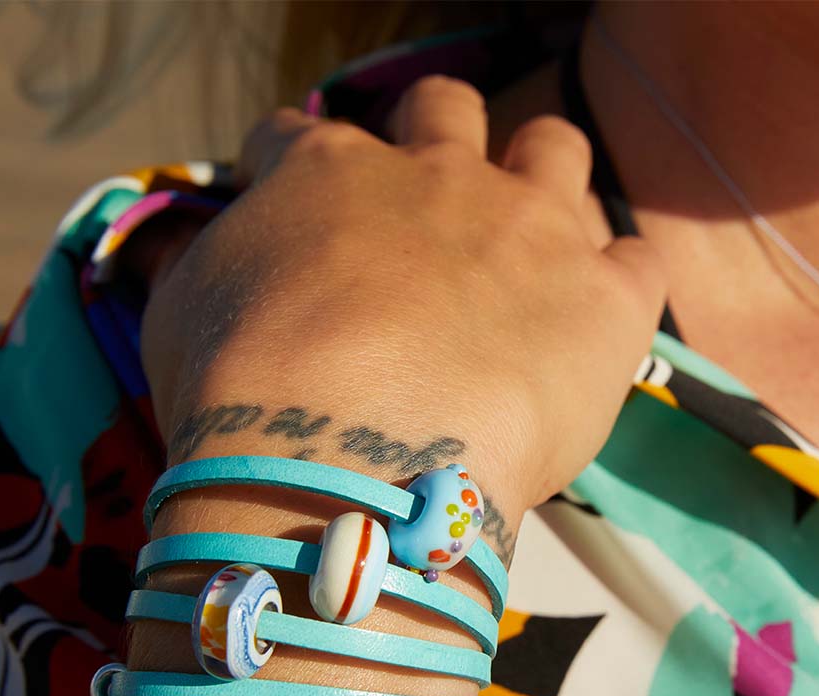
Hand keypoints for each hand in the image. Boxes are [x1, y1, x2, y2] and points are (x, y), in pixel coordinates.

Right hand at [141, 75, 665, 530]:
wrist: (347, 464)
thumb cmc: (243, 395)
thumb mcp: (180, 315)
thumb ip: (206, 263)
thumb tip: (212, 247)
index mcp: (329, 173)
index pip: (303, 137)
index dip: (293, 168)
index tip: (294, 213)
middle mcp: (438, 175)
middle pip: (445, 109)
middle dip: (433, 138)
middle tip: (425, 205)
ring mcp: (532, 230)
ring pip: (555, 150)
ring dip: (540, 178)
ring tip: (528, 242)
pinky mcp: (604, 302)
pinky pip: (638, 262)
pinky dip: (619, 282)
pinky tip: (593, 319)